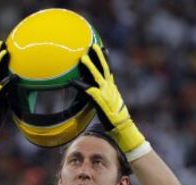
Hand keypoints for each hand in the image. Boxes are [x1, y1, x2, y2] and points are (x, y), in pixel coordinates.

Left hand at [74, 44, 148, 158]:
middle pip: (104, 68)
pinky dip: (81, 86)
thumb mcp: (111, 102)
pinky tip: (73, 81)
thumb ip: (104, 95)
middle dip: (98, 57)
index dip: (105, 59)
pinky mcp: (100, 101)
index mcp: (112, 87)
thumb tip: (96, 91)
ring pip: (97, 77)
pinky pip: (89, 92)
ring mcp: (105, 94)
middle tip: (92, 46)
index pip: (109, 69)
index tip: (102, 48)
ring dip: (90, 67)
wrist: (122, 126)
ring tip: (82, 58)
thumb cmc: (115, 116)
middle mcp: (109, 88)